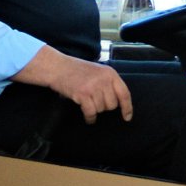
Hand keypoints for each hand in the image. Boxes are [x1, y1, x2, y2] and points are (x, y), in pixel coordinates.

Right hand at [13, 46, 132, 124]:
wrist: (58, 67)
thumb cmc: (77, 70)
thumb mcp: (98, 71)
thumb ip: (108, 82)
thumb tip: (118, 101)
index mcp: (110, 73)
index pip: (124, 93)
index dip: (127, 107)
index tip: (127, 117)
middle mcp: (104, 80)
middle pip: (112, 104)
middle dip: (104, 107)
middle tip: (95, 101)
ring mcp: (94, 87)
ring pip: (101, 109)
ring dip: (95, 110)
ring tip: (87, 103)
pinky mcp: (83, 94)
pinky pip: (91, 112)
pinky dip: (90, 117)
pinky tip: (88, 117)